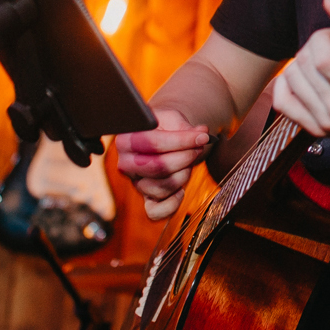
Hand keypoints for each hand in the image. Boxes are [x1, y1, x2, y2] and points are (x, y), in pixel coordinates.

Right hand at [116, 106, 211, 220]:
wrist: (161, 137)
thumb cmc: (166, 127)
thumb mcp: (171, 118)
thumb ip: (185, 126)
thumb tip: (201, 133)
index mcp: (126, 139)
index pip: (154, 143)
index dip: (182, 141)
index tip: (203, 136)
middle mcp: (126, 163)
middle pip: (158, 167)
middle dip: (185, 158)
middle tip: (198, 148)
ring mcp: (135, 183)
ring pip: (161, 188)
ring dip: (183, 176)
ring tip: (189, 163)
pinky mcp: (144, 199)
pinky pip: (155, 212)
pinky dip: (172, 204)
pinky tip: (181, 190)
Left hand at [270, 0, 329, 150]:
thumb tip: (329, 2)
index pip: (323, 57)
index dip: (323, 37)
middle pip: (305, 65)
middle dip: (315, 46)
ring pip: (292, 79)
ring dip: (305, 63)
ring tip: (326, 65)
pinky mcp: (320, 131)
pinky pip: (284, 102)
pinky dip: (288, 84)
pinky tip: (305, 77)